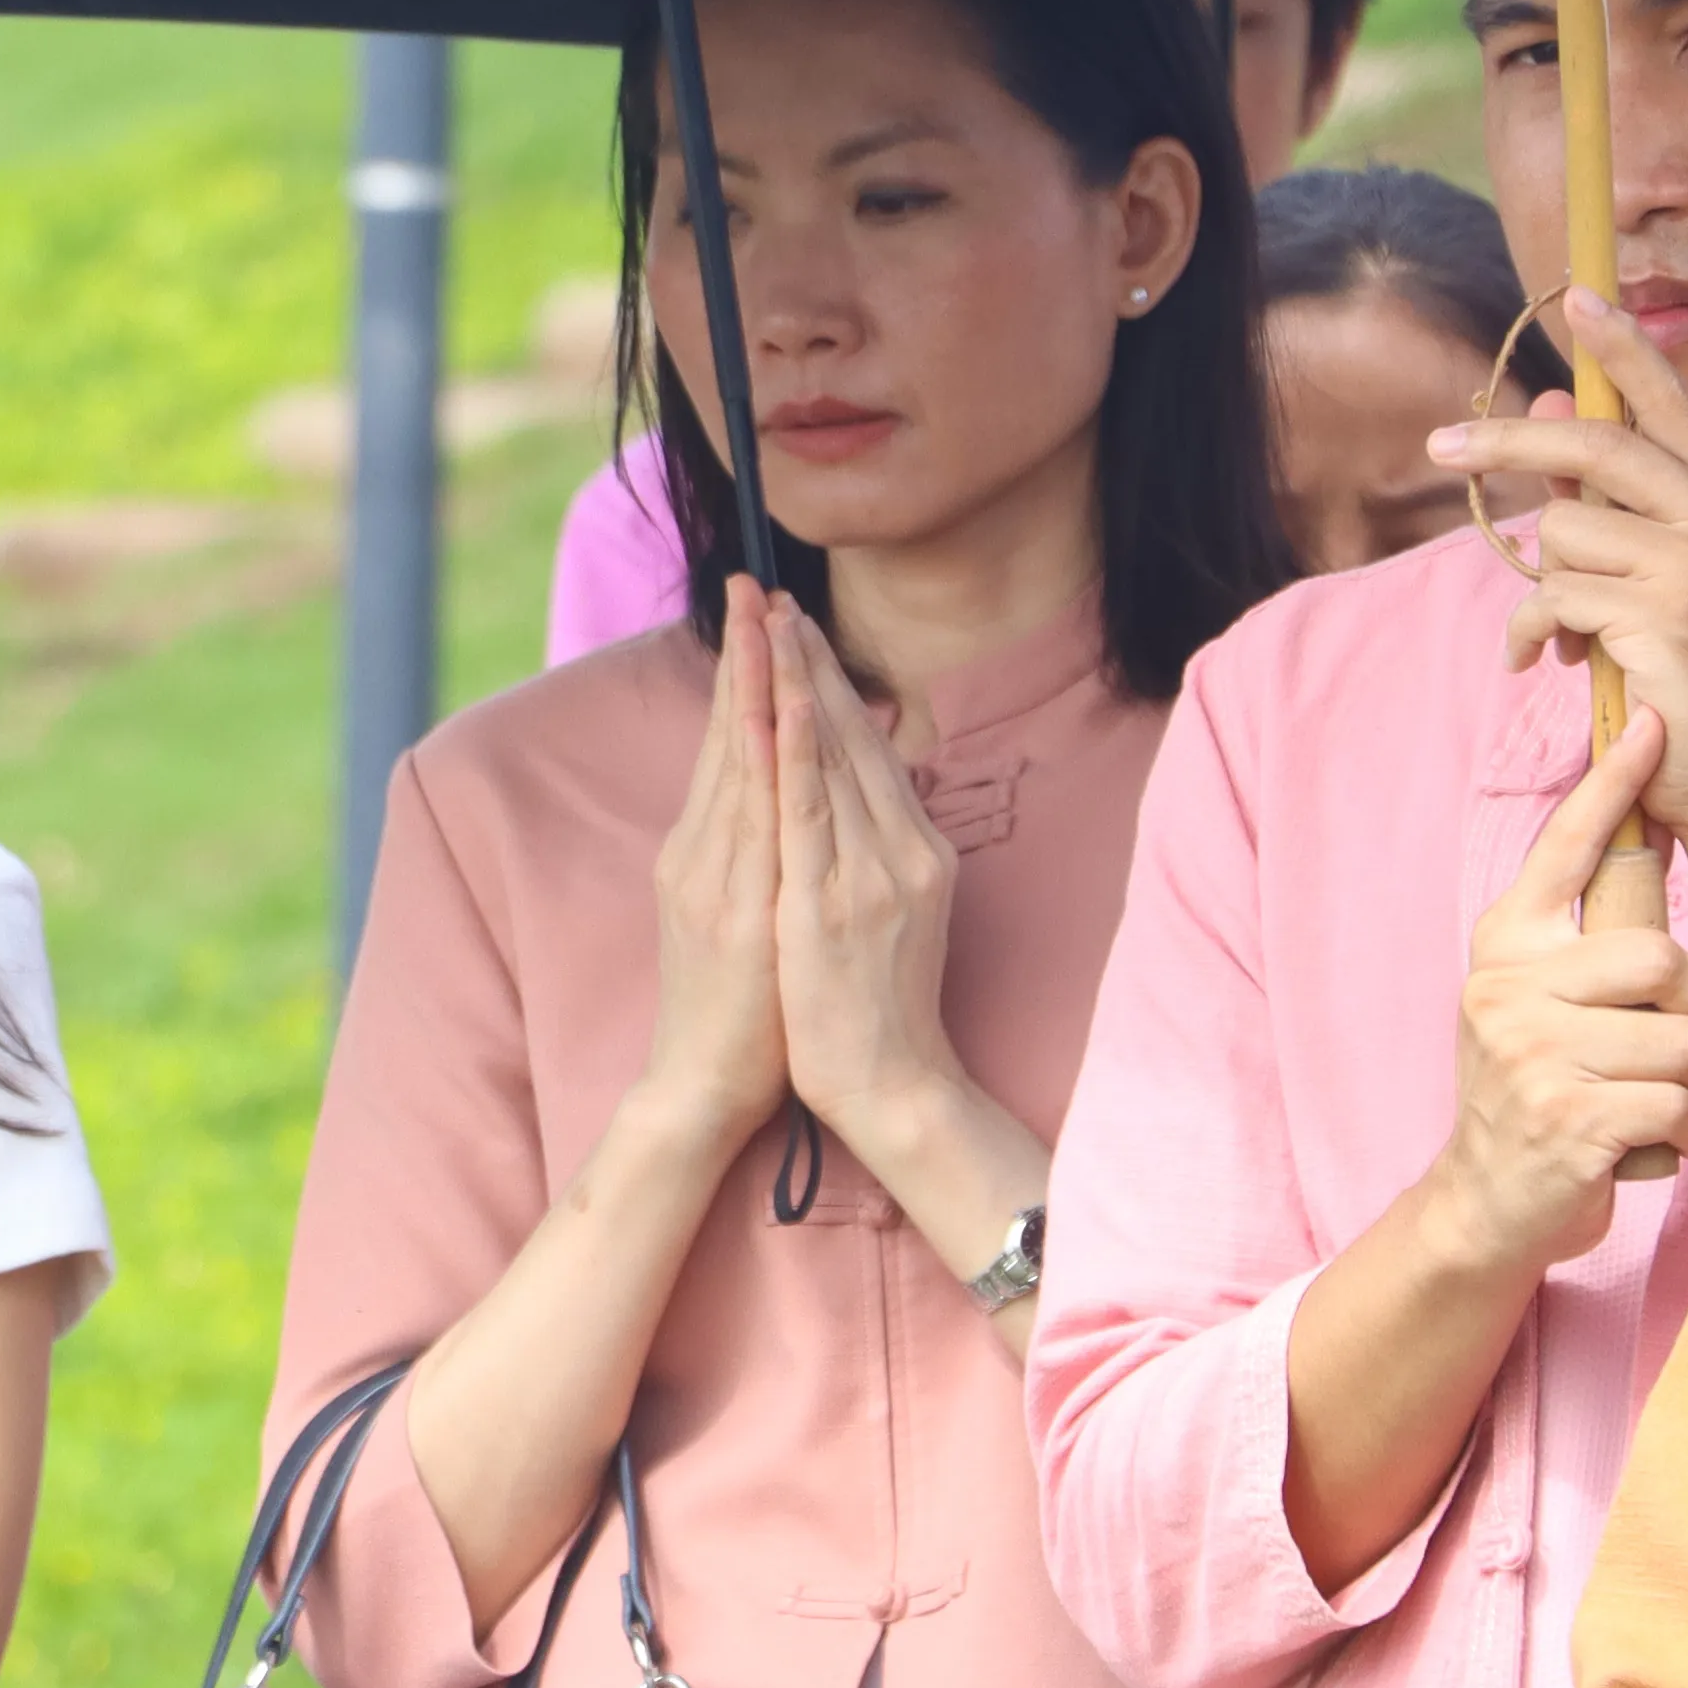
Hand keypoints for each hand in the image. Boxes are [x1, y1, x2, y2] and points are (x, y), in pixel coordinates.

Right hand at [635, 582, 793, 1146]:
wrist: (704, 1087)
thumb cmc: (738, 1010)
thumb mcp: (744, 913)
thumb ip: (760, 852)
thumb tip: (793, 796)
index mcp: (703, 850)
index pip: (731, 743)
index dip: (744, 674)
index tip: (759, 612)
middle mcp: (701, 851)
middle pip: (728, 735)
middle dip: (743, 657)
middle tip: (753, 583)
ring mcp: (713, 876)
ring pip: (739, 763)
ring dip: (754, 686)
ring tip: (763, 620)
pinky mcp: (731, 908)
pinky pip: (755, 820)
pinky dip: (767, 761)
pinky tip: (777, 713)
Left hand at [764, 615, 968, 1160]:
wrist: (891, 1088)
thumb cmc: (881, 1012)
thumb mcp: (897, 918)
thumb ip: (883, 855)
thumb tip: (864, 804)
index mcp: (916, 852)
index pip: (868, 751)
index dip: (832, 687)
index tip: (798, 632)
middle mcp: (901, 851)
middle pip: (852, 738)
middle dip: (810, 665)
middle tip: (775, 600)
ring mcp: (869, 874)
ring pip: (831, 760)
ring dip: (799, 684)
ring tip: (770, 623)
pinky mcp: (831, 903)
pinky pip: (811, 811)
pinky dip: (800, 750)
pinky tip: (785, 701)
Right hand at [1423, 701, 1687, 1279]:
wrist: (1486, 1203)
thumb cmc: (1539, 1091)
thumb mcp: (1543, 1002)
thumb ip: (1589, 938)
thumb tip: (1647, 841)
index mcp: (1507, 943)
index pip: (1566, 848)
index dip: (1613, 784)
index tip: (1650, 722)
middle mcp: (1508, 987)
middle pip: (1662, 957)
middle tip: (1670, 1048)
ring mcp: (1533, 1055)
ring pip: (1684, 1040)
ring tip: (1651, 1106)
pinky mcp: (1568, 1121)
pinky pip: (1680, 1106)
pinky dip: (1685, 1136)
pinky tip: (1645, 1147)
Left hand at [1434, 293, 1687, 846]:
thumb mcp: (1659, 578)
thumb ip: (1611, 501)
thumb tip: (1547, 403)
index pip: (1671, 404)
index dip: (1624, 348)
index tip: (1580, 297)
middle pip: (1597, 444)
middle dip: (1508, 442)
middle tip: (1438, 447)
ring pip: (1563, 530)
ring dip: (1544, 585)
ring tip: (1571, 634)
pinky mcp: (1666, 615)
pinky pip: (1554, 595)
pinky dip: (1534, 632)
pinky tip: (1550, 664)